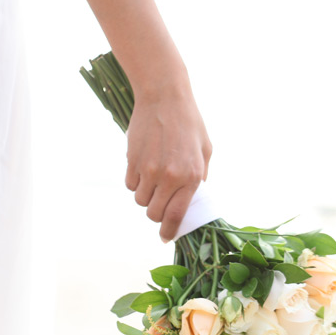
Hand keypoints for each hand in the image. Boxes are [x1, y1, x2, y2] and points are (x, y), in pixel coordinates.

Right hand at [125, 89, 211, 242]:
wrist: (164, 97)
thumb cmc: (189, 123)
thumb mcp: (205, 150)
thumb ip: (200, 178)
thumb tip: (190, 201)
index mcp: (192, 176)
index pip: (176, 216)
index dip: (169, 231)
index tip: (165, 237)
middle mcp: (170, 176)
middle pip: (154, 213)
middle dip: (156, 213)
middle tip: (160, 201)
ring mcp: (149, 169)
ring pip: (141, 200)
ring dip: (146, 196)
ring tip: (153, 178)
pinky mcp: (133, 161)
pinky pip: (130, 185)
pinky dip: (136, 182)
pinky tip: (144, 166)